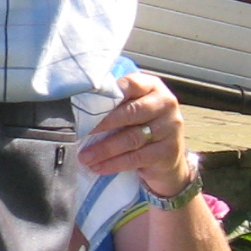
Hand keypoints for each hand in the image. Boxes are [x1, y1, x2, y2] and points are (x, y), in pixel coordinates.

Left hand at [78, 70, 194, 195]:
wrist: (168, 158)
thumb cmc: (141, 126)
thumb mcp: (132, 108)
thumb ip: (115, 102)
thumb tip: (79, 105)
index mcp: (152, 86)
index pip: (131, 84)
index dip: (109, 93)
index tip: (87, 103)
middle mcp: (165, 103)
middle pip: (131, 112)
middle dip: (103, 123)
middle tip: (80, 132)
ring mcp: (170, 128)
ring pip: (132, 137)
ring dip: (105, 149)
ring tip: (85, 156)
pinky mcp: (168, 151)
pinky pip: (137, 157)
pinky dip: (115, 163)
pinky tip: (99, 167)